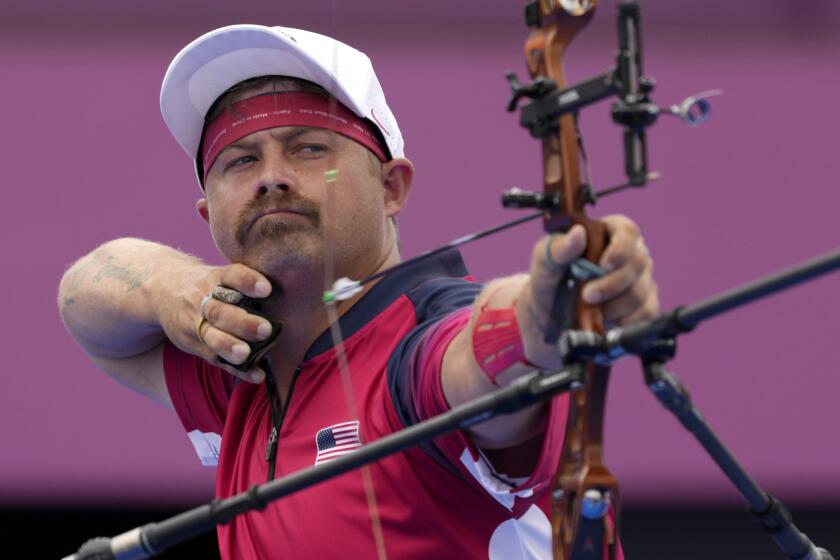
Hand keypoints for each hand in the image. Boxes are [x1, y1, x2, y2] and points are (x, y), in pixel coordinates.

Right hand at [158, 263, 275, 383]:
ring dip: (230, 346)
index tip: (266, 289)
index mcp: (212, 278)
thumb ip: (244, 282)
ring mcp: (195, 324)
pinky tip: (256, 375)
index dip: (247, 281)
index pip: (229, 276)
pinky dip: (237, 369)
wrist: (161, 289)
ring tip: (247, 354)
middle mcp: (201, 300)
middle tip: (265, 329)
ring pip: (211, 336)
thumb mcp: (218, 274)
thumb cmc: (206, 283)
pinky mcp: (195, 345)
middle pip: (219, 311)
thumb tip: (288, 288)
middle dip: (242, 322)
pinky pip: (215, 359)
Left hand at [520, 215, 658, 364]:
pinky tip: (605, 321)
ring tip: (589, 310)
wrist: (548, 318)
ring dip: (612, 306)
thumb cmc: (549, 282)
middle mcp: (629, 254)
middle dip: (611, 284)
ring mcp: (640, 280)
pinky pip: (646, 313)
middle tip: (587, 296)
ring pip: (639, 291)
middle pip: (637, 262)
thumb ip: (558, 248)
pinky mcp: (644, 305)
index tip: (604, 265)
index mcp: (607, 234)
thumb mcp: (544, 263)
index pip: (627, 231)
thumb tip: (577, 234)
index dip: (620, 247)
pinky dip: (624, 321)